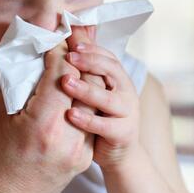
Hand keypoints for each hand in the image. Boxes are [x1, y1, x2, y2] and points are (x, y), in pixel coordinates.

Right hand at [0, 44, 93, 192]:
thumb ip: (17, 84)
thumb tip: (30, 56)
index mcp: (43, 124)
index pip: (62, 72)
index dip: (57, 49)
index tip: (51, 36)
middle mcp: (68, 138)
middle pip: (85, 83)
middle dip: (76, 60)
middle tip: (67, 41)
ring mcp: (80, 152)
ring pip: (92, 102)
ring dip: (83, 79)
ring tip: (72, 62)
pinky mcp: (83, 160)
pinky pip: (89, 121)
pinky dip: (83, 102)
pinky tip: (72, 91)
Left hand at [62, 41, 141, 169]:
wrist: (121, 153)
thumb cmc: (102, 117)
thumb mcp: (95, 91)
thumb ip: (87, 71)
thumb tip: (72, 39)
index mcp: (119, 79)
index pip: (108, 57)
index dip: (91, 49)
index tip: (71, 43)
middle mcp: (127, 92)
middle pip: (111, 71)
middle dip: (89, 62)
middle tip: (68, 57)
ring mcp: (127, 113)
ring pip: (108, 98)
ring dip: (86, 89)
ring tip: (66, 82)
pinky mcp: (123, 133)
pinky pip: (105, 125)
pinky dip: (87, 120)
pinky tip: (70, 114)